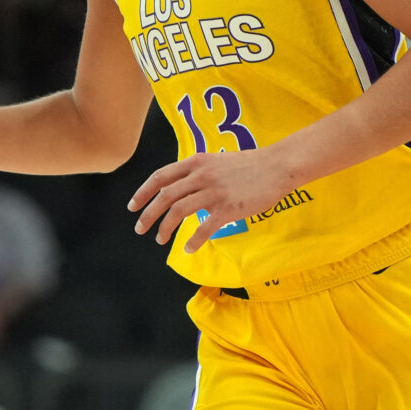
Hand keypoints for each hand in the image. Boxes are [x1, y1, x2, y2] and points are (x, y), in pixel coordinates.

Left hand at [129, 147, 299, 252]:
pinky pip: (204, 228)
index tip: (132, 206)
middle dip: (147, 214)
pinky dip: (193, 241)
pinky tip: (187, 248)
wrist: (278, 166)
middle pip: (164, 196)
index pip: (160, 177)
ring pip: (178, 212)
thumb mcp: (217, 161)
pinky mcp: (229, 208)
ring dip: (165, 228)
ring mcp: (214, 192)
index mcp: (196, 162)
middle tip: (139, 229)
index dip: (142, 192)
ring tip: (159, 239)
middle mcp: (201, 175)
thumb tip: (182, 187)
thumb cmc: (250, 165)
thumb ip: (198, 172)